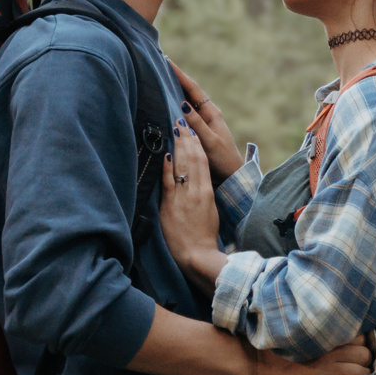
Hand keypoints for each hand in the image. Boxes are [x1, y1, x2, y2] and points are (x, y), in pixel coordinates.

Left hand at [161, 124, 224, 296]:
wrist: (197, 254)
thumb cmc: (204, 235)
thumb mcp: (209, 210)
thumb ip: (202, 193)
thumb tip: (197, 179)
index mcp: (207, 192)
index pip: (202, 162)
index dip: (196, 144)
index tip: (191, 130)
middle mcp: (196, 191)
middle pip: (192, 159)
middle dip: (186, 138)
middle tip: (180, 121)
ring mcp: (183, 197)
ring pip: (181, 166)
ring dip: (177, 146)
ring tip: (174, 129)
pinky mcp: (171, 206)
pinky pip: (169, 182)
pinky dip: (167, 167)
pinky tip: (166, 153)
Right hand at [170, 60, 244, 182]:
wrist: (231, 175)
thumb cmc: (222, 159)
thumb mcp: (209, 141)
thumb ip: (196, 124)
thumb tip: (182, 104)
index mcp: (211, 112)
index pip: (192, 89)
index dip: (180, 75)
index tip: (167, 61)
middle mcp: (207, 113)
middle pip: (188, 91)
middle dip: (175, 78)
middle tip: (159, 65)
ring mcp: (202, 121)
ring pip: (185, 102)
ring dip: (174, 90)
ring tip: (159, 79)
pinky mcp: (197, 130)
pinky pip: (184, 114)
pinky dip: (174, 105)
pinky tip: (165, 103)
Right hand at [246, 339, 375, 374]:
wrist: (258, 362)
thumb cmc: (281, 348)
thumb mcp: (304, 334)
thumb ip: (324, 333)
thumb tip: (344, 333)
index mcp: (326, 336)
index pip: (361, 337)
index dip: (364, 344)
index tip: (359, 350)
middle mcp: (328, 351)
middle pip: (365, 354)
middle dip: (366, 362)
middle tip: (359, 367)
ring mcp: (323, 369)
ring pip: (359, 373)